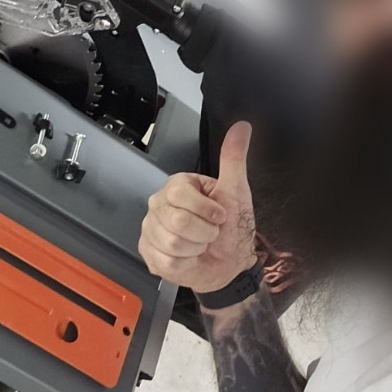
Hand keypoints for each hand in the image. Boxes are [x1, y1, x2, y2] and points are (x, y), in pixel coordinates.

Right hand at [138, 122, 258, 292]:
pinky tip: (189, 257)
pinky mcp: (149, 252)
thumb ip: (234, 159)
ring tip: (200, 245)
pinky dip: (185, 263)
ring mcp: (151, 229)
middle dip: (204, 232)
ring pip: (172, 243)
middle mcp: (159, 205)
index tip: (219, 215)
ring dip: (195, 248)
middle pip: (176, 221)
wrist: (229, 264)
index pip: (180, 194)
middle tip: (210, 232)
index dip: (206, 210)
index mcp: (177, 187)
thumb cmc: (232, 229)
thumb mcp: (236, 192)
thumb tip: (242, 127)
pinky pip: (166, 260)